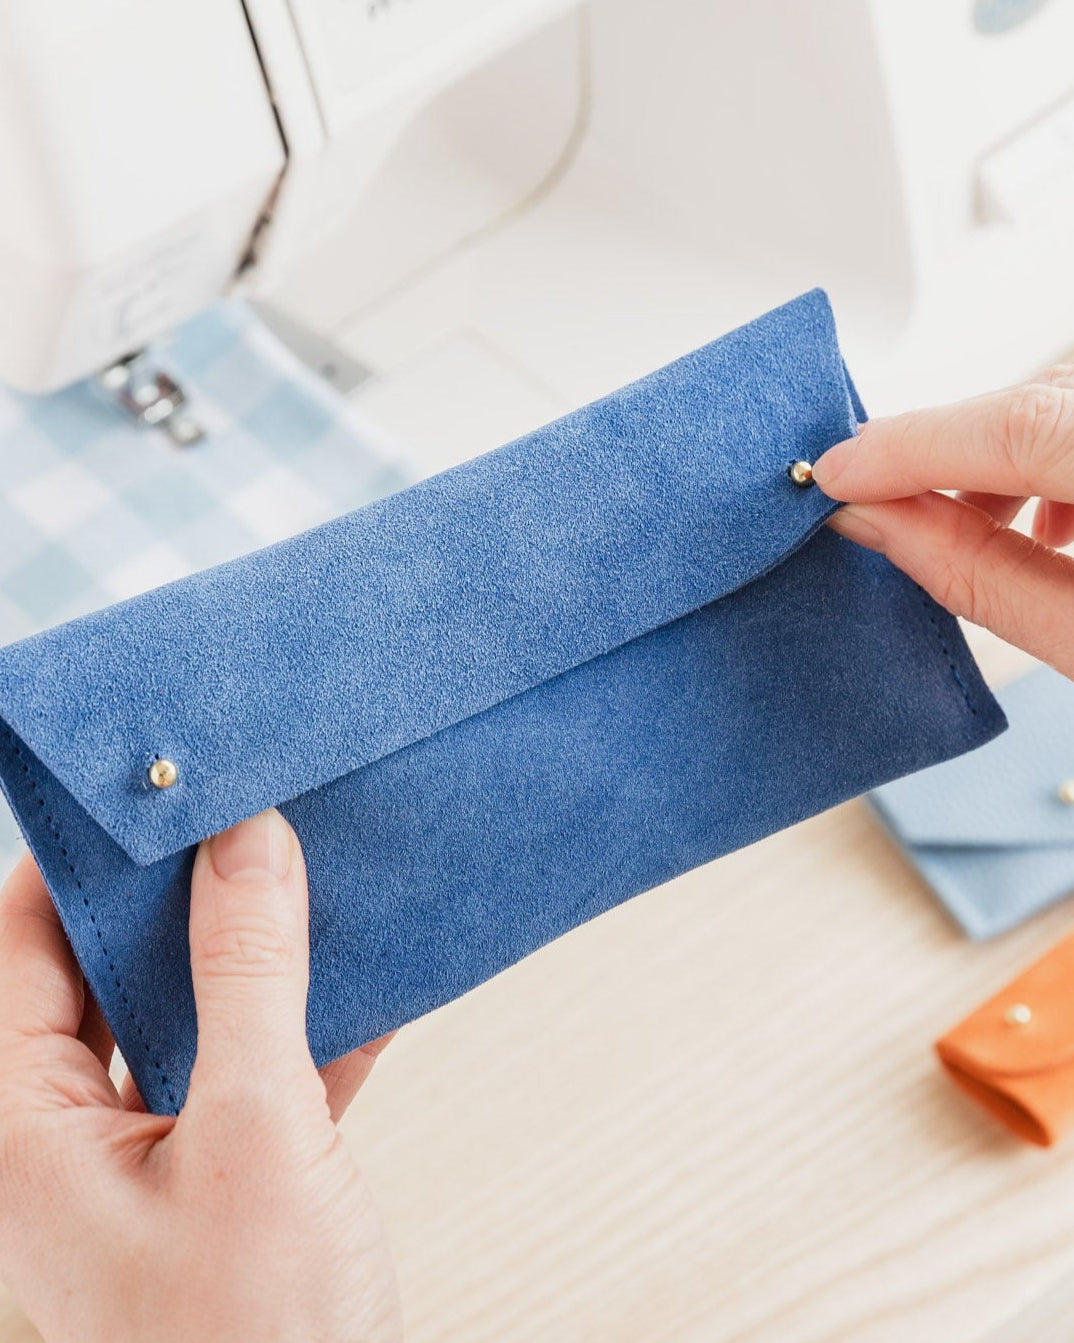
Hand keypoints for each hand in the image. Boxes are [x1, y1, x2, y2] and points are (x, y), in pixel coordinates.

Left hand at [0, 809, 400, 1342]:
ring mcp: (142, 1165)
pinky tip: (368, 979)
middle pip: (106, 975)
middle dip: (183, 900)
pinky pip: (247, 1074)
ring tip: (312, 878)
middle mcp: (63, 1140)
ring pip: (184, 1021)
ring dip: (252, 959)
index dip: (88, 862)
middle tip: (251, 816)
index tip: (162, 785)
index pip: (23, 944)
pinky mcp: (217, 1186)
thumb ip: (246, 972)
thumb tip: (245, 838)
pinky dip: (301, 1028)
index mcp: (22, 1129)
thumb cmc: (261, 1340)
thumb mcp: (258, 1128)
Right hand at [813, 368, 1073, 678]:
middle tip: (868, 500)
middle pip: (1036, 398)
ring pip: (1062, 394)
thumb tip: (875, 520)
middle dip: (942, 450)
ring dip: (999, 453)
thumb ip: (981, 575)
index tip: (833, 477)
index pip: (1018, 426)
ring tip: (967, 525)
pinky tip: (1047, 520)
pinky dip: (1051, 450)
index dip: (910, 448)